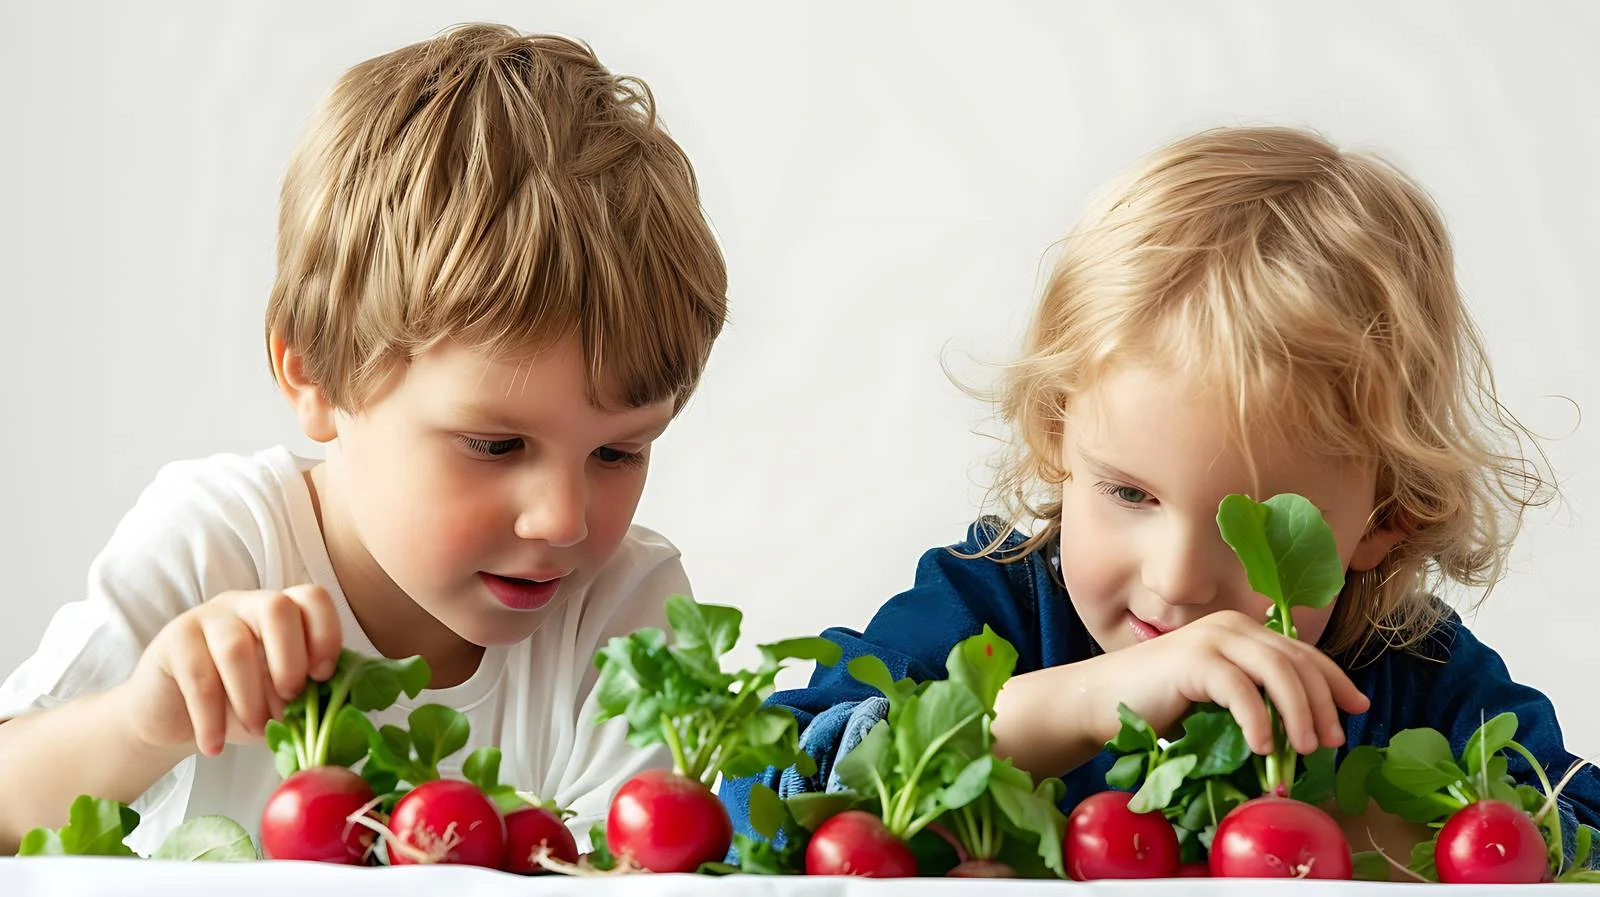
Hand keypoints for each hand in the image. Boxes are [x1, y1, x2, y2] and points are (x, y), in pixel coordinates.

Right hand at [115, 586, 342, 756]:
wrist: (172, 719)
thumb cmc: (237, 705)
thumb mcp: (278, 700)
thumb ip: (307, 696)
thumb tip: (338, 707)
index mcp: (281, 612)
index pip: (312, 598)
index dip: (325, 634)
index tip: (322, 677)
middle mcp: (246, 604)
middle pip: (277, 608)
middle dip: (290, 662)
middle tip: (290, 703)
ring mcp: (207, 617)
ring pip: (236, 647)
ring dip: (251, 698)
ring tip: (256, 730)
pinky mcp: (173, 640)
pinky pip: (198, 677)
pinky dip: (211, 719)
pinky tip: (214, 746)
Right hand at [1082, 610, 1369, 755]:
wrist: (1100, 700)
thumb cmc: (1158, 706)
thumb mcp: (1217, 699)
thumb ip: (1254, 698)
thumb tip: (1303, 730)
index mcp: (1241, 632)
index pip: (1303, 653)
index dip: (1335, 681)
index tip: (1358, 709)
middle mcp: (1232, 627)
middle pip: (1297, 662)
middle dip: (1323, 703)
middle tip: (1330, 741)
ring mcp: (1212, 639)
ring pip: (1278, 671)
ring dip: (1299, 713)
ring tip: (1304, 749)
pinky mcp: (1193, 659)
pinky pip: (1241, 689)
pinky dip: (1258, 721)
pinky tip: (1262, 748)